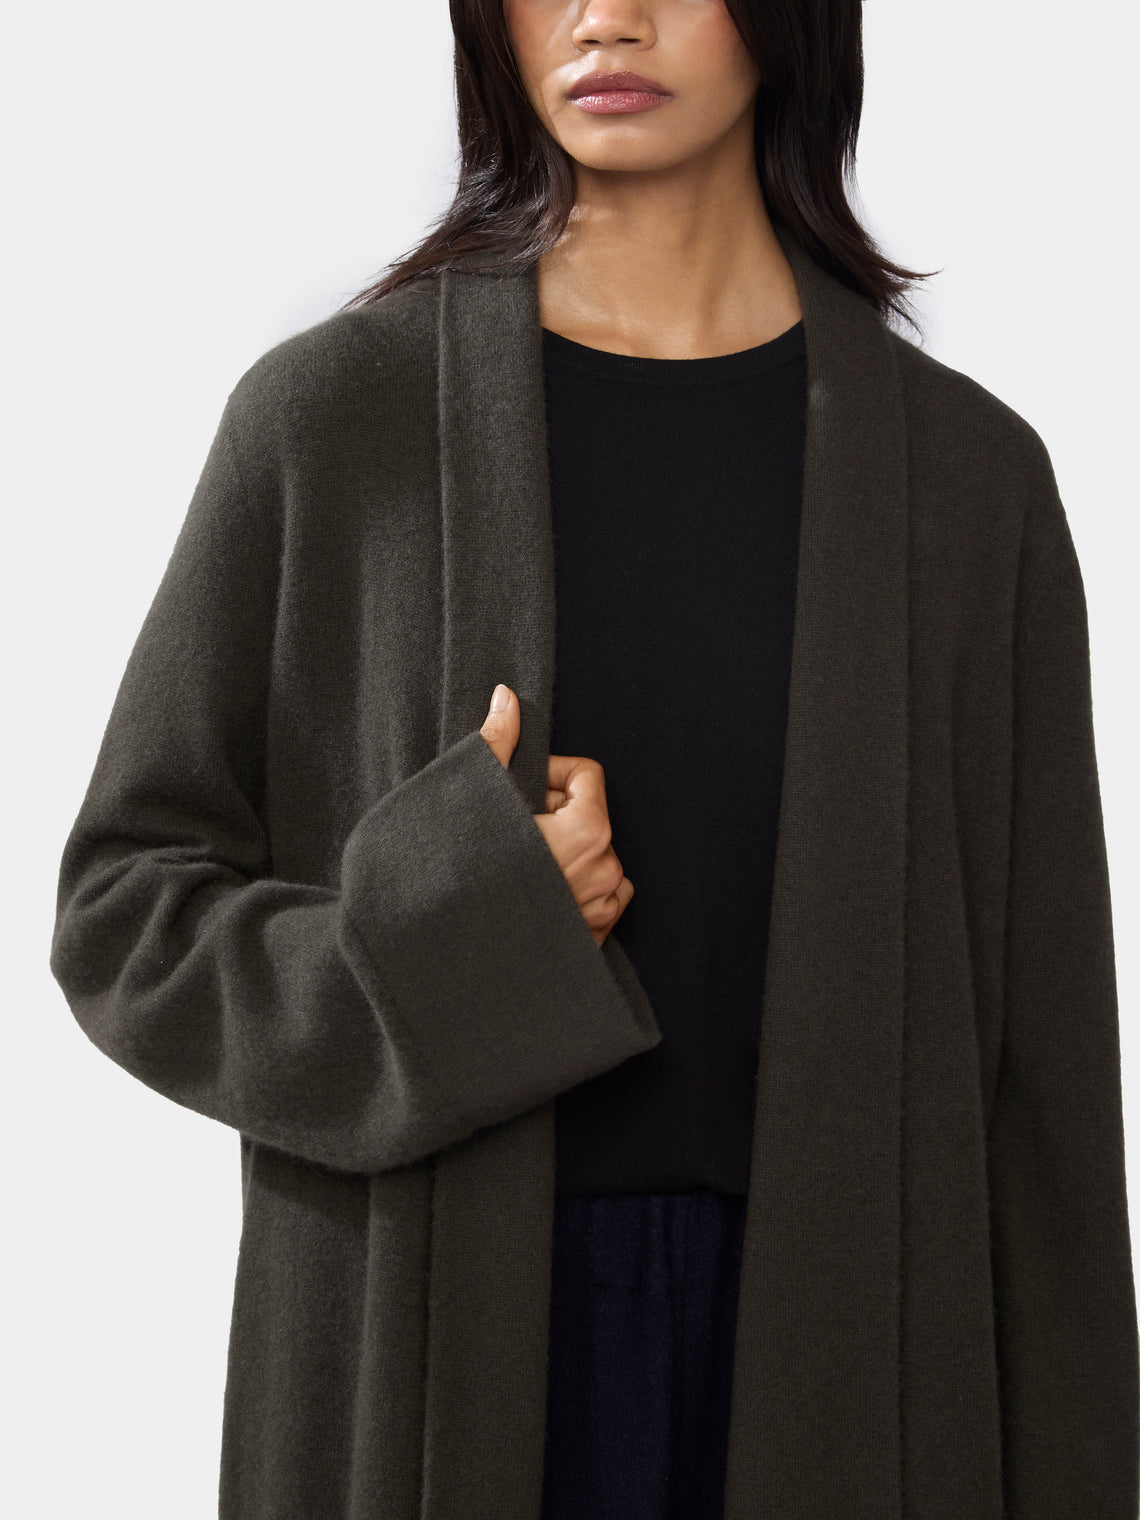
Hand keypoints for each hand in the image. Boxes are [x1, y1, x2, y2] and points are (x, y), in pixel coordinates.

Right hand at [480, 683, 633, 946]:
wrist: (442, 958)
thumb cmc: (458, 877)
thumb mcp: (474, 800)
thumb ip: (498, 743)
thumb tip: (507, 696)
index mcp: (588, 832)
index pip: (587, 775)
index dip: (550, 773)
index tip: (517, 791)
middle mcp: (605, 871)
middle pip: (589, 816)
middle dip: (553, 814)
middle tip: (508, 832)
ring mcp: (601, 910)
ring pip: (594, 858)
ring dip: (563, 854)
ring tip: (517, 869)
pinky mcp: (592, 942)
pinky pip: (597, 899)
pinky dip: (572, 892)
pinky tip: (531, 898)